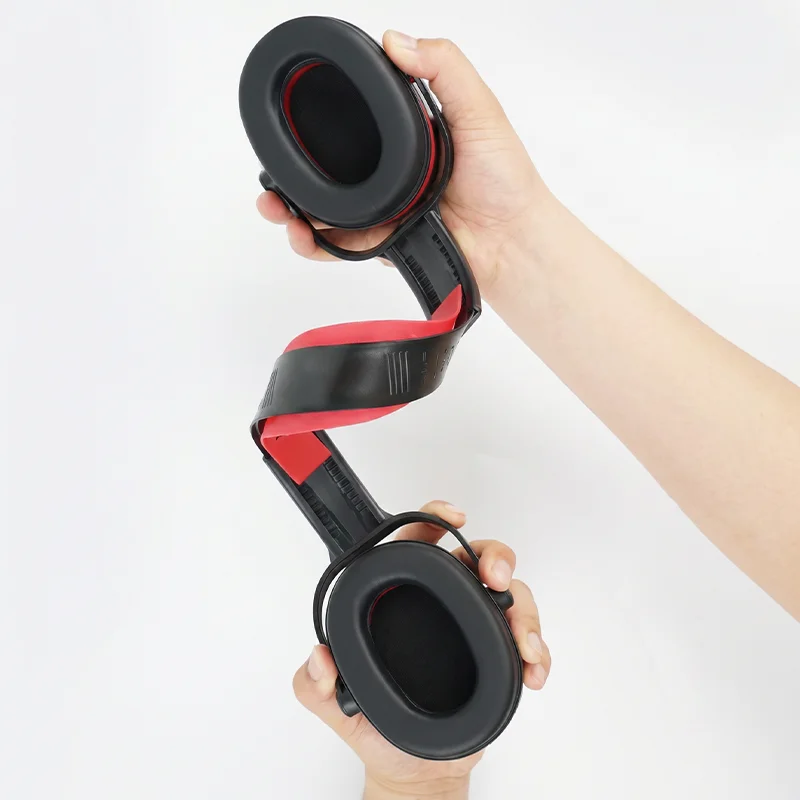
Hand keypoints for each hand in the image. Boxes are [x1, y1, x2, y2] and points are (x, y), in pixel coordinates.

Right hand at [257, 31, 549, 297]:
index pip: (353, 126)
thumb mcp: (479, 108)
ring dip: (294, 212)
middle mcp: (388, 174)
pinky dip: (318, 244)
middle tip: (271, 180)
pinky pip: (344, 246)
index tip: (293, 121)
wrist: (512, 242)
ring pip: (327, 211)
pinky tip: (303, 236)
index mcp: (405, 138)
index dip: (320, 125)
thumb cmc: (504, 179)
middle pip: (328, 172)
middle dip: (292, 177)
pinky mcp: (386, 245)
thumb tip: (394, 39)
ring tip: (277, 209)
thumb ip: (444, 68)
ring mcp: (384, 211)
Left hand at [292, 501, 550, 798]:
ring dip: (524, 613)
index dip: (435, 519)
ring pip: (511, 594)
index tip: (452, 518)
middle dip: (496, 558)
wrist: (414, 770)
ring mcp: (474, 627)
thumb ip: (314, 682)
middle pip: (477, 557)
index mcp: (403, 598)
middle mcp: (442, 604)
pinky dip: (538, 651)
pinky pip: (527, 639)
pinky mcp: (500, 656)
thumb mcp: (333, 703)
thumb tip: (320, 657)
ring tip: (524, 645)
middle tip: (495, 580)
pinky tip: (532, 671)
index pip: (418, 542)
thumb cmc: (374, 725)